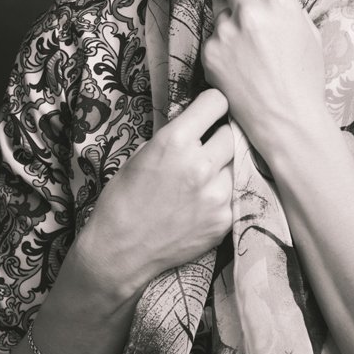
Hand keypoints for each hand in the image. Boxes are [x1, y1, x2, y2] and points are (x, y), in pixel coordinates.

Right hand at [72, 88, 233, 298]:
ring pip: (234, 165)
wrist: (119, 251)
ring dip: (221, 168)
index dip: (211, 106)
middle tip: (201, 151)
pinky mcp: (224, 219)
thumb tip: (195, 125)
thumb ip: (173, 138)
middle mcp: (200, 165)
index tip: (208, 113)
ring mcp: (216, 194)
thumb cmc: (122, 201)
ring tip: (197, 182)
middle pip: (229, 134)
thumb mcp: (141, 156)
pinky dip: (219, 196)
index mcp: (175, 142)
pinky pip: (232, 194)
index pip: (216, 102)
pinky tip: (198, 205)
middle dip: (216, 139)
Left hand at [200, 0, 326, 162]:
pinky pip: (213, 38)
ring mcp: (226, 33)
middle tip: (254, 23)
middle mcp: (250, 12)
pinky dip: (222, 48)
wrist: (286, 119)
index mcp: (279, 3)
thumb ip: (287, 7)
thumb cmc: (304, 79)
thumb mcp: (309, 33)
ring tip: (248, 52)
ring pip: (222, 14)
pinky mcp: (209, 53)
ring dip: (232, 25)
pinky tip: (238, 67)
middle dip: (244, 0)